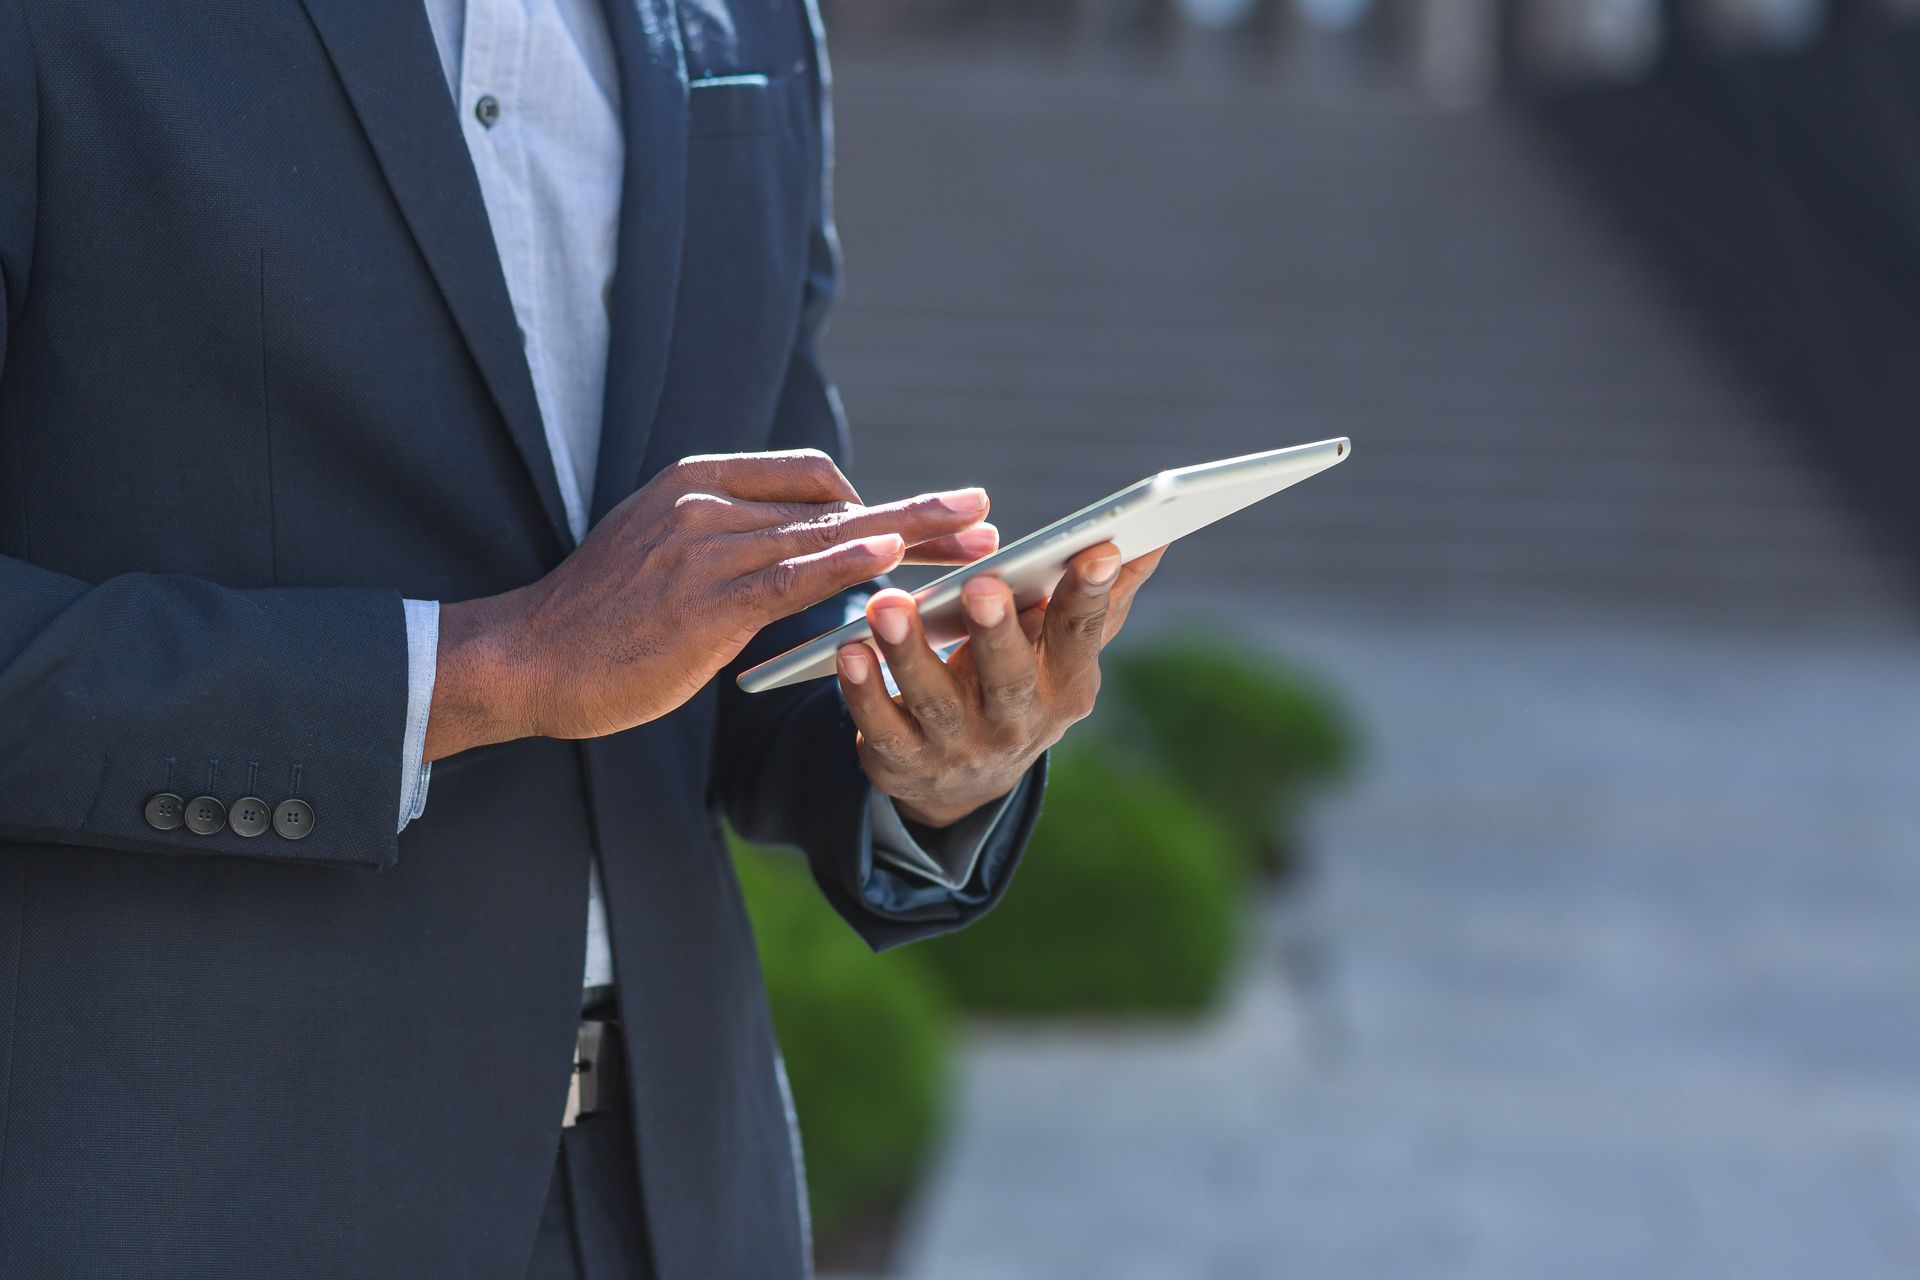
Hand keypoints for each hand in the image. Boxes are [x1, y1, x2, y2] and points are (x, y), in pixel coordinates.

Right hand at [424, 450, 997, 759]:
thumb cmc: (598, 619)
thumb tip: (802, 549)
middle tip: (981, 514)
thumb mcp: (662, 554)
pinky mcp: (705, 600)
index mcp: (697, 481)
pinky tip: (894, 558)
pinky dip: (849, 562)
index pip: (809, 475)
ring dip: (909, 534)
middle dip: (915, 512)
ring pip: (829, 532)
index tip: (924, 520)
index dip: (873, 499)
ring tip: (973, 538)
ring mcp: (705, 547)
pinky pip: (793, 575)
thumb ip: (729, 541)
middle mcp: (706, 502)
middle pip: (835, 499)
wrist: (527, 657)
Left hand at [837, 541, 1165, 827]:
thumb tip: (1158, 532)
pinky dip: (863, 690)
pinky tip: (846, 650)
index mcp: (1067, 685)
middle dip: (996, 632)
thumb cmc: (1022, 683)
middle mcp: (1019, 722)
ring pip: (935, 699)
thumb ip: (1104, 593)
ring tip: (886, 604)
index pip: (1081, 636)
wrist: (963, 780)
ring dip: (909, 652)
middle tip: (982, 585)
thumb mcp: (1063, 650)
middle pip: (1009, 676)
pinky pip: (881, 726)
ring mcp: (959, 748)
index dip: (1090, 595)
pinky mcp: (903, 762)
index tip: (1096, 548)